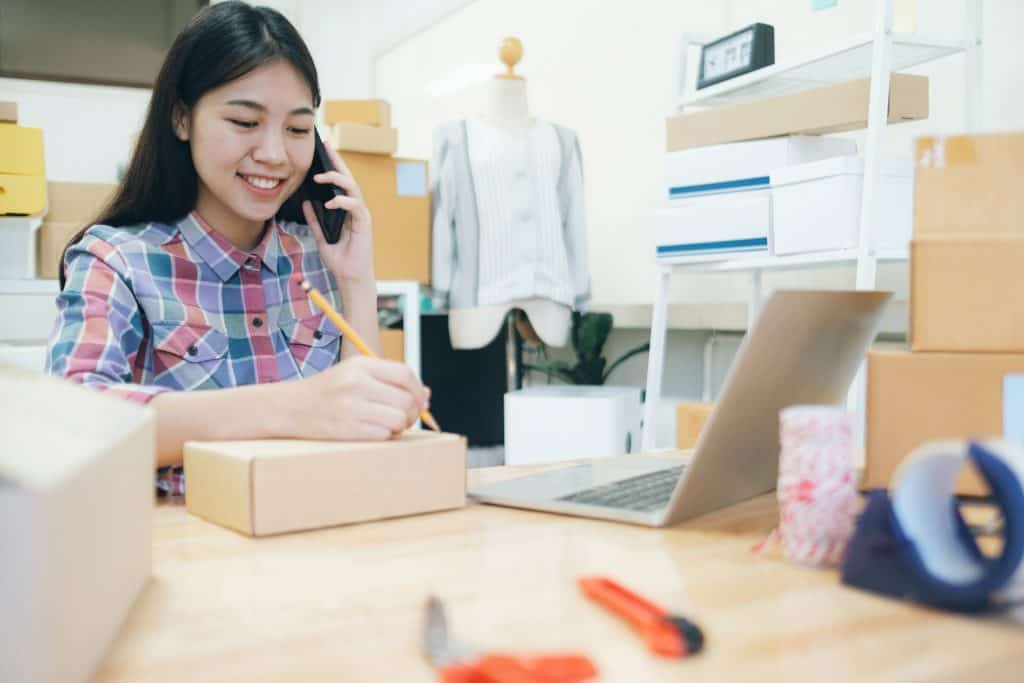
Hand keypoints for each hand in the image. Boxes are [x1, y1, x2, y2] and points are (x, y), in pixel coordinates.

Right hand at [286, 355, 429, 440]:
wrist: (291, 408)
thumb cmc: (329, 391)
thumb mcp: (356, 374)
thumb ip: (389, 380)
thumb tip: (425, 394)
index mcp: (361, 365)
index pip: (405, 374)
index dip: (419, 390)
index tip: (421, 401)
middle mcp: (356, 383)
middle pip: (406, 399)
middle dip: (412, 412)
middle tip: (405, 418)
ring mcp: (351, 406)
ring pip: (398, 419)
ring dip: (400, 426)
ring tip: (388, 425)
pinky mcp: (347, 429)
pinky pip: (384, 435)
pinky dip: (385, 436)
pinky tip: (374, 432)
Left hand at [302, 143, 374, 284]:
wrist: (350, 277)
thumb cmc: (339, 260)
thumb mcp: (321, 237)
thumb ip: (314, 220)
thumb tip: (306, 202)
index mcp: (346, 210)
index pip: (340, 183)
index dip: (333, 165)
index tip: (323, 149)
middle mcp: (356, 209)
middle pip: (348, 179)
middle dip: (337, 162)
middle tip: (326, 146)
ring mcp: (361, 215)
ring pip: (353, 189)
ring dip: (337, 180)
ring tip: (320, 177)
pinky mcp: (364, 224)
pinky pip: (355, 207)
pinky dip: (342, 202)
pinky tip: (329, 203)